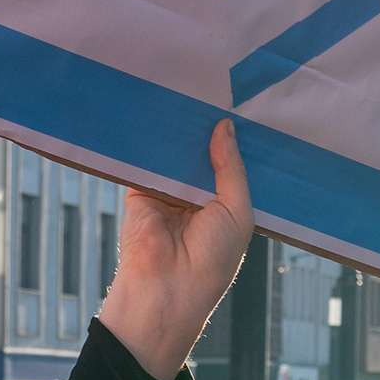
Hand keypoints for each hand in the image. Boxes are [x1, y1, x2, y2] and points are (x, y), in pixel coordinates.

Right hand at [96, 118, 255, 379]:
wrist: (166, 288)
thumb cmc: (213, 258)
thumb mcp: (237, 211)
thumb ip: (231, 168)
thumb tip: (224, 126)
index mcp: (223, 205)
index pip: (228, 164)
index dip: (233, 141)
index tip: (241, 106)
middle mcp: (195, 197)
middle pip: (201, 154)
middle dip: (205, 130)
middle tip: (214, 90)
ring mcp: (166, 193)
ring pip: (174, 154)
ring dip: (179, 132)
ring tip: (189, 92)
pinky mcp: (138, 191)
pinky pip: (145, 160)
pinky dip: (151, 141)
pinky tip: (160, 112)